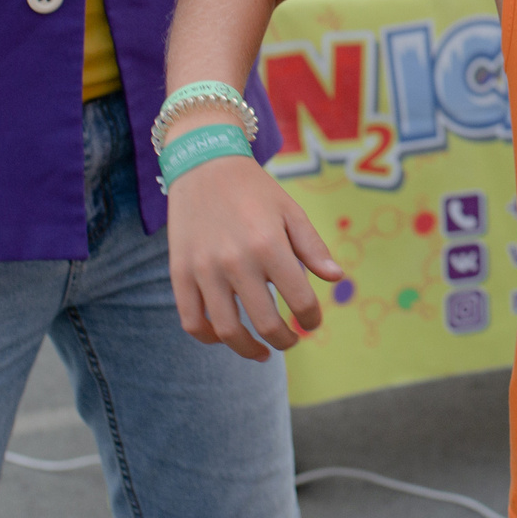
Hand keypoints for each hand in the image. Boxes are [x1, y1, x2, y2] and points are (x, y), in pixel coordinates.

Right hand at [164, 154, 347, 360]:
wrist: (204, 164)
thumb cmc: (255, 190)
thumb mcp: (291, 211)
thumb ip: (313, 247)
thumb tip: (336, 279)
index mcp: (270, 245)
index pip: (300, 301)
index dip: (311, 319)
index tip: (312, 321)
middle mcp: (236, 261)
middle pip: (266, 324)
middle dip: (286, 340)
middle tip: (291, 341)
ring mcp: (204, 269)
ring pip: (227, 331)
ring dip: (249, 350)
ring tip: (262, 352)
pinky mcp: (179, 272)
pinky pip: (191, 320)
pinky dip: (209, 337)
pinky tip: (224, 337)